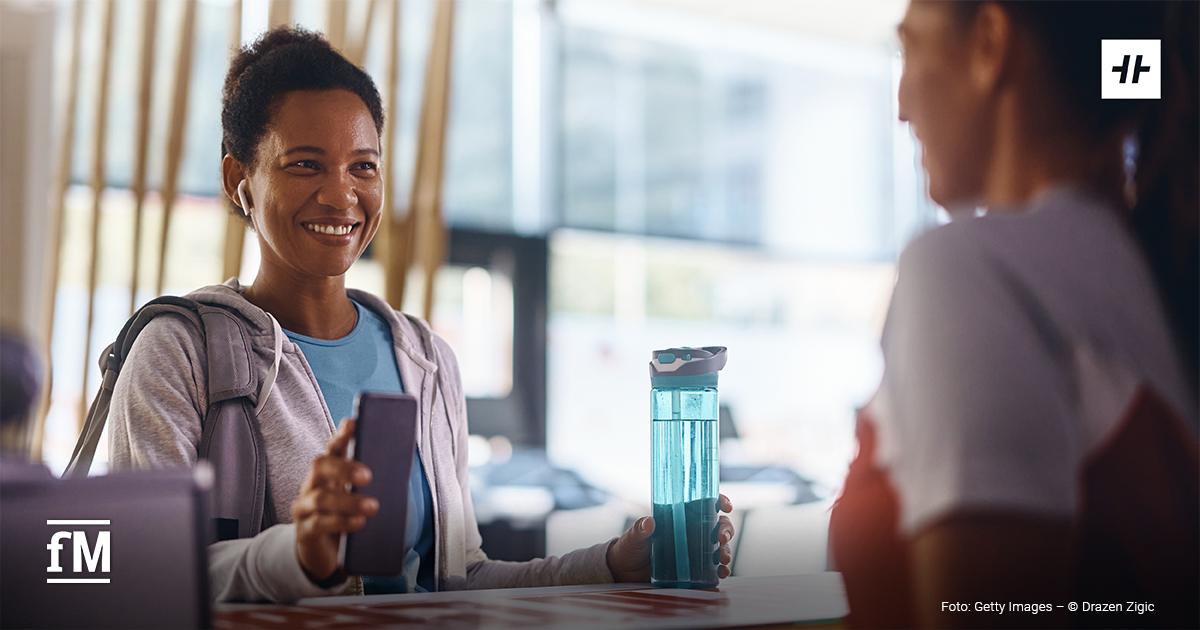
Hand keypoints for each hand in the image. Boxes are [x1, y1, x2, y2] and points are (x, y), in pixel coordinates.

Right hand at [292, 418, 377, 583]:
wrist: (325, 553)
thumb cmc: (348, 516)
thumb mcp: (360, 497)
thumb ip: (375, 482)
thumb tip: (402, 467)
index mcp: (330, 471)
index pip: (333, 448)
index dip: (341, 435)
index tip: (353, 424)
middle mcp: (313, 484)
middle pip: (320, 465)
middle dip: (344, 467)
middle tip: (369, 476)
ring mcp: (305, 507)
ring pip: (320, 497)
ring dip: (348, 502)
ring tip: (373, 507)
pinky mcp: (305, 531)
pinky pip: (319, 523)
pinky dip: (341, 522)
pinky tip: (359, 523)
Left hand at [607, 494, 735, 581]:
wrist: (625, 572)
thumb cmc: (631, 547)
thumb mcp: (634, 536)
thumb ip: (639, 529)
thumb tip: (648, 522)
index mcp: (680, 517)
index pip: (705, 504)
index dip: (719, 501)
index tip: (725, 506)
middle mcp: (691, 532)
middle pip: (718, 526)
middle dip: (726, 530)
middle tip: (722, 538)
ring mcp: (694, 550)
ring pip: (719, 547)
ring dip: (726, 551)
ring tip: (724, 560)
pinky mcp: (693, 569)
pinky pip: (712, 568)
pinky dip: (720, 570)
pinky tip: (721, 573)